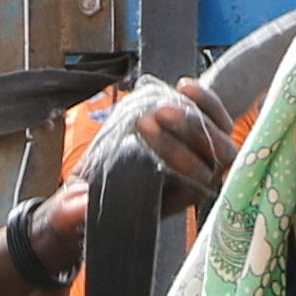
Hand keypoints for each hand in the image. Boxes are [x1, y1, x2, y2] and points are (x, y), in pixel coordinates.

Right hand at [12, 88, 239, 286]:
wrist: (99, 186)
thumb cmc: (89, 200)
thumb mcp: (76, 211)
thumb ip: (76, 210)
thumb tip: (81, 202)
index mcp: (174, 203)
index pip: (191, 180)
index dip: (172, 152)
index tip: (140, 128)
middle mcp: (197, 182)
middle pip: (213, 157)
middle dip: (186, 132)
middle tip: (154, 114)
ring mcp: (203, 157)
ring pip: (219, 136)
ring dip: (194, 114)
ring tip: (166, 99)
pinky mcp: (201, 135)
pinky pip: (216, 117)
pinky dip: (204, 100)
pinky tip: (182, 84)